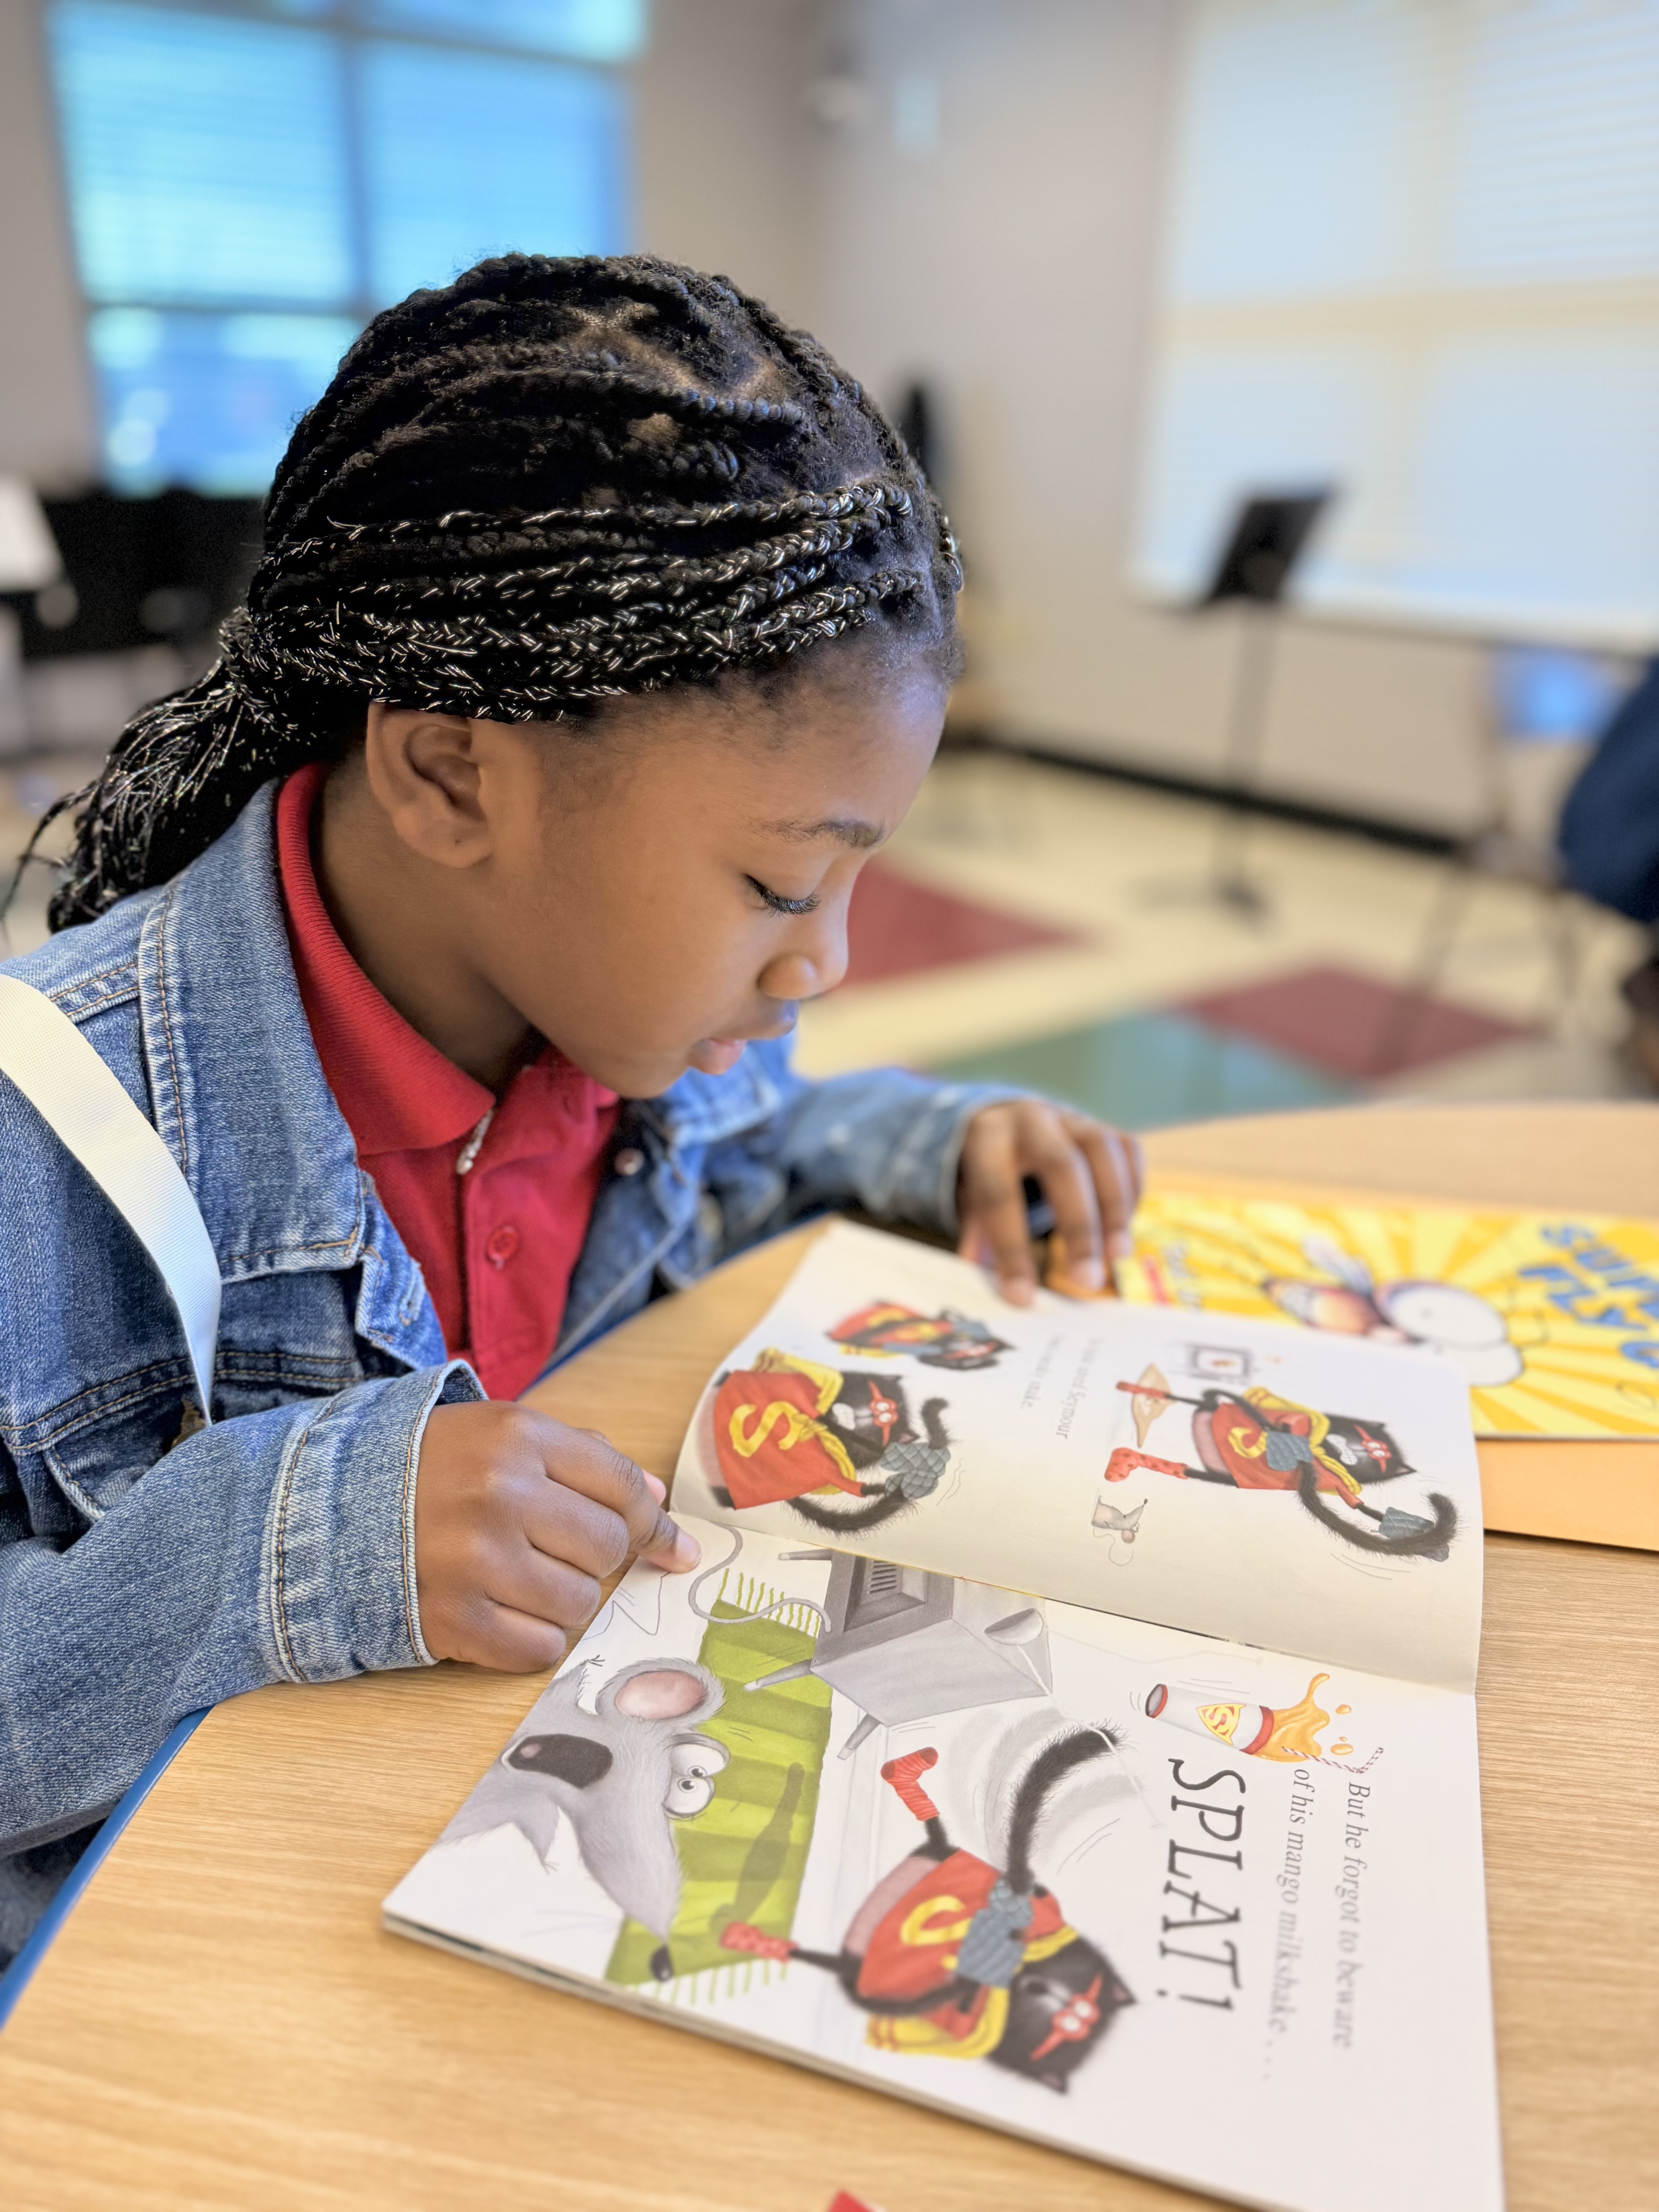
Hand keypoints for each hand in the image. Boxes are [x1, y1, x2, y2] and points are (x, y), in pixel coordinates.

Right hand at [414, 1403, 699, 1670]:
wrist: (323, 1511)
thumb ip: (584, 1460)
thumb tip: (656, 1504)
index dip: (655, 1526)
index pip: (622, 1486)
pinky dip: (532, 1639)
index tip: (676, 1551)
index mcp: (517, 1438)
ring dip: (565, 1601)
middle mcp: (500, 1495)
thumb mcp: (502, 1436)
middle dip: (595, 1559)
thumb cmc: (429, 1471)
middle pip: (606, 1548)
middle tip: (553, 1552)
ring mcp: (474, 1561)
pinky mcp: (452, 1621)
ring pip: (580, 1604)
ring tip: (520, 1579)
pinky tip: (501, 1612)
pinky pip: (539, 1649)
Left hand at [957, 1099, 1143, 1306]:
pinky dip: (1132, 1191)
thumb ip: (979, 1235)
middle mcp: (1031, 1117)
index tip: (1022, 1297)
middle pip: (1061, 1164)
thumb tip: (996, 1285)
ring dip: (1114, 1208)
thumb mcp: (969, 1195)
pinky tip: (1123, 1228)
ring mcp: (1072, 1118)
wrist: (1008, 1118)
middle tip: (1086, 1281)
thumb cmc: (987, 1170)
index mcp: (986, 1134)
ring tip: (1116, 1256)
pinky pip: (1129, 1151)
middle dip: (1078, 1226)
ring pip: (1103, 1151)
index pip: (997, 1190)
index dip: (1009, 1246)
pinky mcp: (1103, 1127)